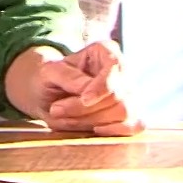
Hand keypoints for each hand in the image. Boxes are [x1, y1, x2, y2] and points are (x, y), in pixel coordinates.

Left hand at [28, 40, 144, 136]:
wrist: (47, 95)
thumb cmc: (49, 78)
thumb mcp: (49, 72)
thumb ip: (68, 78)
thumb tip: (89, 94)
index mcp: (105, 50)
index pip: (115, 66)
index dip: (102, 87)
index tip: (85, 99)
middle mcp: (122, 70)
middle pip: (118, 95)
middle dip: (86, 109)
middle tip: (56, 110)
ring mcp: (130, 93)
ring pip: (124, 113)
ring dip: (92, 121)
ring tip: (66, 119)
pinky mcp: (131, 114)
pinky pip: (136, 125)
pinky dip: (117, 131)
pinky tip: (95, 130)